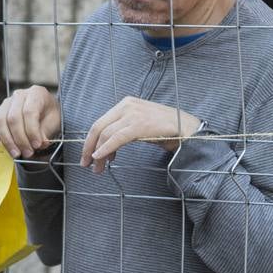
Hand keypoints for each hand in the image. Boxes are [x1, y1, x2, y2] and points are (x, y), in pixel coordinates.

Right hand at [0, 86, 61, 158]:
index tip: (37, 145)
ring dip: (7, 140)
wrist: (44, 112)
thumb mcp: (54, 123)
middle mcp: (19, 95)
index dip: (32, 131)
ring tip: (16, 153)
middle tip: (28, 153)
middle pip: (13, 117)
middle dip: (20, 139)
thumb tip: (40, 143)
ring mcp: (6, 102)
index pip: (29, 112)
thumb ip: (46, 132)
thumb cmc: (49, 116)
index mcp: (36, 93)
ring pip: (0, 120)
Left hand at [80, 96, 199, 172]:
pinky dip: (106, 149)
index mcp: (125, 104)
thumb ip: (122, 131)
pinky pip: (116, 138)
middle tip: (86, 164)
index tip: (87, 155)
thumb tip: (104, 148)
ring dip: (98, 154)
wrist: (186, 128)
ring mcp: (133, 113)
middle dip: (89, 147)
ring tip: (98, 168)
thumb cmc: (163, 130)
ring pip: (106, 134)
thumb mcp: (138, 126)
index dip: (89, 141)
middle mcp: (126, 105)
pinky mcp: (139, 124)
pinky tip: (101, 158)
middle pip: (98, 127)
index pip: (100, 123)